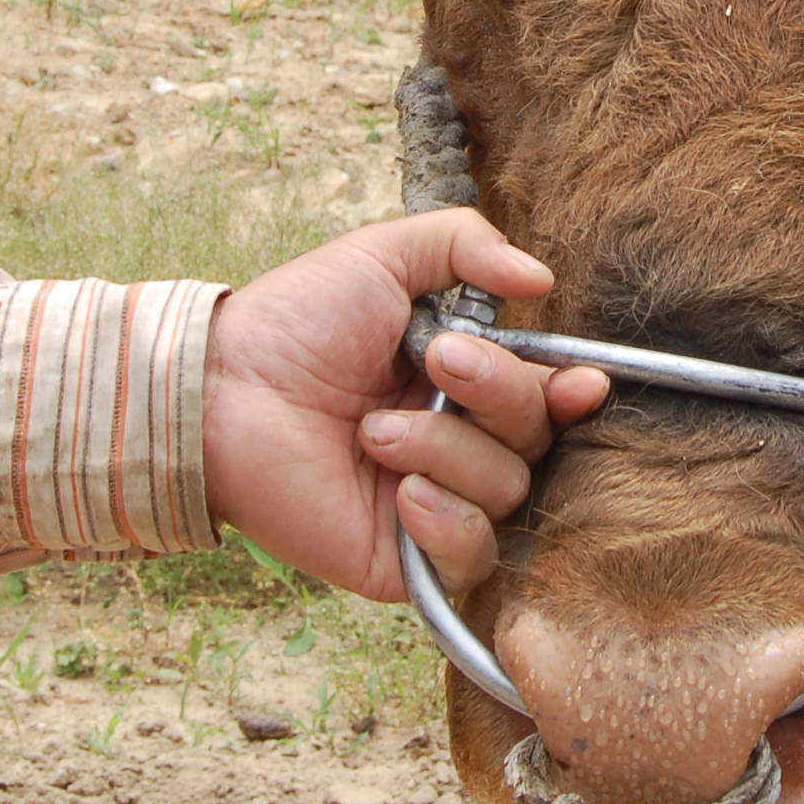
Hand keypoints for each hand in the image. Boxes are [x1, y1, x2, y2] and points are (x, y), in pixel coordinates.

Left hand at [200, 208, 608, 602]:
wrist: (222, 390)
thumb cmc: (297, 319)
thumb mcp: (384, 256)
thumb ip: (467, 245)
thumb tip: (543, 279)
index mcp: (464, 380)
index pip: (549, 396)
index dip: (574, 391)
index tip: (581, 380)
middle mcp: (459, 443)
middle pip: (537, 439)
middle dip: (499, 394)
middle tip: (437, 363)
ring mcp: (435, 503)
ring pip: (506, 490)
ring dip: (446, 451)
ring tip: (372, 431)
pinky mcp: (405, 559)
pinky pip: (470, 554)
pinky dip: (446, 520)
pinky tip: (399, 491)